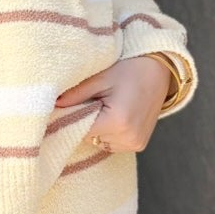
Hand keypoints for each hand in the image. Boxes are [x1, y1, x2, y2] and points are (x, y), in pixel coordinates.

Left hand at [54, 54, 172, 153]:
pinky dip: (108, 133)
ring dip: (97, 129)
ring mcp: (135, 143)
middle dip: (84, 121)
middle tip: (90, 101)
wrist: (160, 69)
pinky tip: (114, 115)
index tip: (64, 108)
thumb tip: (53, 104)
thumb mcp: (101, 77)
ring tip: (105, 107)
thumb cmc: (129, 68)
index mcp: (118, 121)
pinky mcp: (139, 145)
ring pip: (99, 142)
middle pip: (89, 137)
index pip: (79, 129)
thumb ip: (76, 94)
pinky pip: (112, 144)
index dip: (70, 117)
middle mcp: (128, 137)